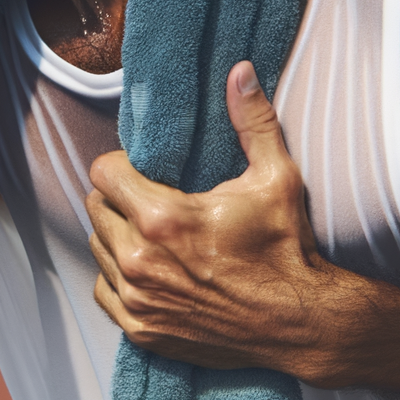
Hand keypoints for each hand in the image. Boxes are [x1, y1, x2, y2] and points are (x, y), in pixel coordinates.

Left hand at [86, 61, 338, 378]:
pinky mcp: (141, 328)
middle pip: (96, 208)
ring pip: (97, 247)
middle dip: (119, 199)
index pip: (101, 172)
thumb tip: (241, 70)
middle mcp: (140, 260)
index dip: (121, 166)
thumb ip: (252, 120)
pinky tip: (151, 268)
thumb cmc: (288, 249)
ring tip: (154, 233)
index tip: (144, 172)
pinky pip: (104, 288)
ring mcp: (138, 299)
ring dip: (118, 236)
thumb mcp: (277, 178)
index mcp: (163, 218)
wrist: (303, 326)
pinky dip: (120, 277)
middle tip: (153, 201)